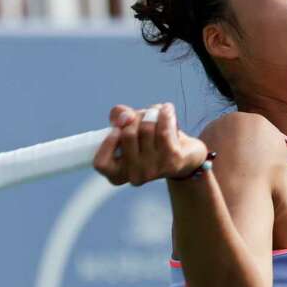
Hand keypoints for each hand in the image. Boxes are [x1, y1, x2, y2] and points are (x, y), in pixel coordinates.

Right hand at [92, 103, 209, 185]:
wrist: (186, 156)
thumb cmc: (151, 142)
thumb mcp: (130, 129)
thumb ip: (119, 118)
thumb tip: (123, 115)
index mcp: (118, 173)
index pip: (101, 163)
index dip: (107, 142)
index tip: (117, 129)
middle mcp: (134, 176)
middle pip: (127, 134)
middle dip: (135, 117)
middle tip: (143, 116)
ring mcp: (153, 170)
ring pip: (146, 129)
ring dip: (152, 113)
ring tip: (157, 114)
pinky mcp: (171, 162)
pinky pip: (164, 129)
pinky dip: (165, 114)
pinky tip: (167, 110)